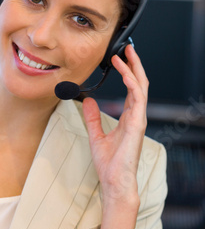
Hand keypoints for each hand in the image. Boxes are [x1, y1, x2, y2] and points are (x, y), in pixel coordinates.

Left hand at [82, 44, 147, 228]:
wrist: (114, 180)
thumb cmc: (109, 163)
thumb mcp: (96, 134)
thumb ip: (93, 117)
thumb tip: (88, 101)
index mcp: (129, 117)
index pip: (132, 89)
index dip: (127, 72)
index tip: (119, 59)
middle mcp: (136, 116)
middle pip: (140, 83)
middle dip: (135, 65)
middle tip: (128, 48)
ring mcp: (138, 119)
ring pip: (141, 87)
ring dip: (134, 69)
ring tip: (126, 54)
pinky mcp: (137, 124)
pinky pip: (138, 98)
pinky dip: (132, 83)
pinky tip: (125, 72)